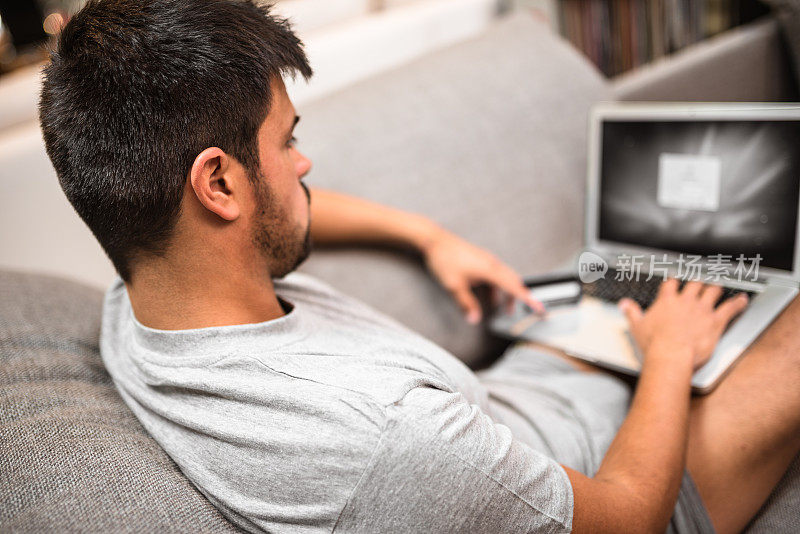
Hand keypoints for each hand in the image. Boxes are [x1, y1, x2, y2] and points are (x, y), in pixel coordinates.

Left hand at [421, 227, 544, 323]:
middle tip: (528, 311)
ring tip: (505, 309)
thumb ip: (466, 304)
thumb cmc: (444, 259)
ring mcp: (487, 260)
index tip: (540, 308)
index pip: (514, 287)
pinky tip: (490, 297)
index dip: (528, 299)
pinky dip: (497, 287)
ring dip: (507, 294)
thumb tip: (474, 319)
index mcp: (490, 270)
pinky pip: (496, 275)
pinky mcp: (481, 259)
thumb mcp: (454, 286)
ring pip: (505, 278)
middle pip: (514, 282)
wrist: (434, 240)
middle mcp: (492, 263)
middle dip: (521, 298)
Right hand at [619, 279, 748, 369]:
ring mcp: (702, 309)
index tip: (675, 281)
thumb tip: (624, 304)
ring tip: (718, 286)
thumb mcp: (637, 326)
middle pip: (695, 283)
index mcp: (667, 300)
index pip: (672, 284)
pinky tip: (743, 300)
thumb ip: (631, 313)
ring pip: (712, 291)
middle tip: (699, 281)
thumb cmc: (654, 343)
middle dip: (697, 282)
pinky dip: (738, 303)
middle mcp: (686, 301)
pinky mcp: (716, 320)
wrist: (671, 354)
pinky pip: (730, 308)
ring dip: (715, 288)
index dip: (674, 282)